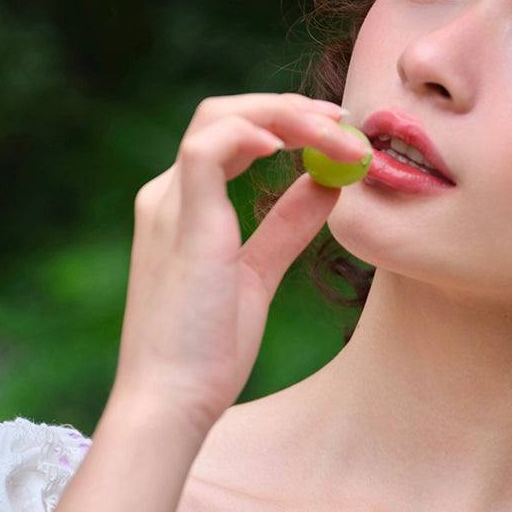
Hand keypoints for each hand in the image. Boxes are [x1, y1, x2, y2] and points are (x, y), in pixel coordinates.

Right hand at [109, 93, 368, 438]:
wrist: (171, 401)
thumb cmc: (208, 351)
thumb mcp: (258, 276)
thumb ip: (285, 227)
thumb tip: (327, 186)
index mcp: (181, 208)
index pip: (229, 135)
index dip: (285, 124)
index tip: (337, 136)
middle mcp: (166, 196)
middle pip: (224, 115)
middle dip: (291, 111)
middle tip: (344, 123)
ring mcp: (168, 205)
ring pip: (219, 118)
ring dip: (285, 116)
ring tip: (335, 134)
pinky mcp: (181, 222)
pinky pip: (207, 148)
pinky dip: (251, 132)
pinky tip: (291, 147)